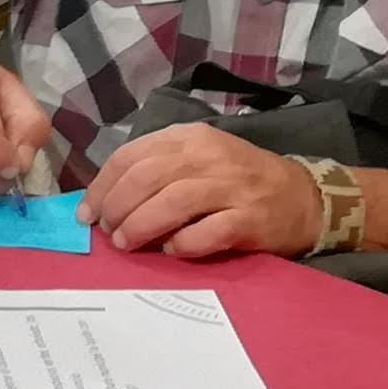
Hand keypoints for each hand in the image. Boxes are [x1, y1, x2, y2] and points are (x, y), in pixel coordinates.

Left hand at [82, 124, 326, 256]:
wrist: (300, 198)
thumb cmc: (237, 181)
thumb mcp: (196, 160)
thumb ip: (155, 172)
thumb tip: (103, 203)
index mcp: (189, 137)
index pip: (131, 155)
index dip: (102, 186)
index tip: (87, 214)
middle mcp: (209, 156)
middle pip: (147, 177)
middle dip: (117, 207)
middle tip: (107, 232)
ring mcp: (232, 186)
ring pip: (173, 202)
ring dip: (141, 225)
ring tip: (126, 243)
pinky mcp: (250, 218)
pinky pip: (207, 232)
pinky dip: (181, 244)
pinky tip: (170, 251)